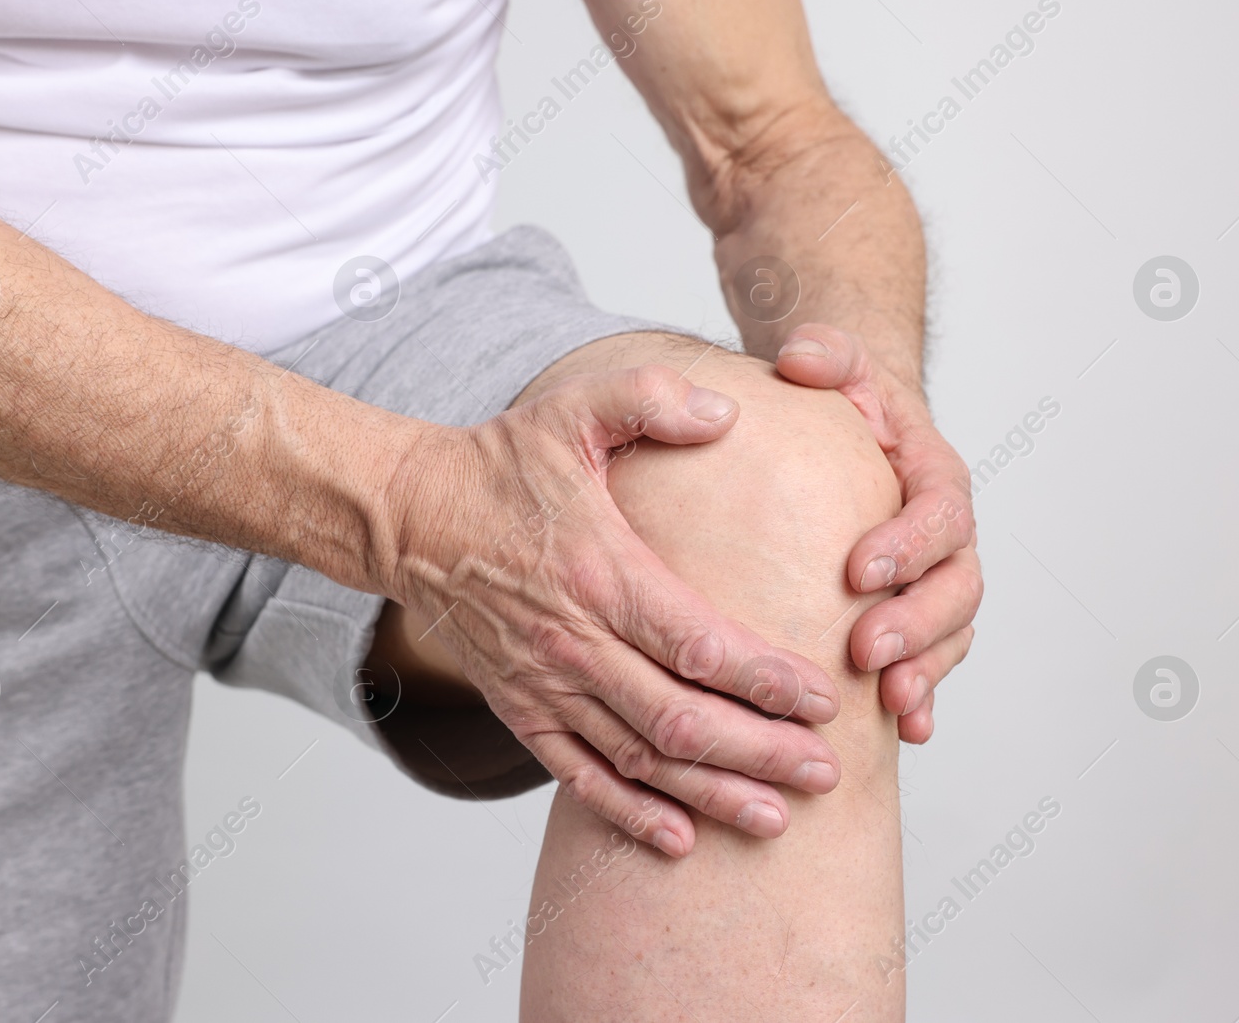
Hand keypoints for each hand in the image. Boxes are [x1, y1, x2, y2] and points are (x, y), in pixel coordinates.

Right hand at [381, 365, 843, 857]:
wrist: (410, 516)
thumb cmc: (499, 463)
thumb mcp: (573, 408)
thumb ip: (651, 398)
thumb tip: (728, 410)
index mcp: (601, 573)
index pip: (698, 644)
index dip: (766, 680)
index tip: (824, 701)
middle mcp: (575, 643)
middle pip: (680, 720)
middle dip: (761, 752)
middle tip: (828, 772)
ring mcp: (545, 685)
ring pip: (640, 759)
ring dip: (711, 794)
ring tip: (777, 819)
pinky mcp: (521, 709)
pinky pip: (580, 776)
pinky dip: (629, 814)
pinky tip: (679, 840)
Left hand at [774, 326, 980, 743]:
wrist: (858, 431)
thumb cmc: (845, 400)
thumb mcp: (836, 362)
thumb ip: (826, 352)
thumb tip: (800, 356)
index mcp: (934, 477)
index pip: (938, 513)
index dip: (908, 545)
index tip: (858, 571)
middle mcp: (948, 535)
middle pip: (957, 587)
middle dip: (918, 624)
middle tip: (866, 651)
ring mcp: (937, 580)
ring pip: (953, 633)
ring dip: (925, 669)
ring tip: (887, 700)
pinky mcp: (918, 615)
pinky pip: (934, 661)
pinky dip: (926, 696)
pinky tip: (906, 732)